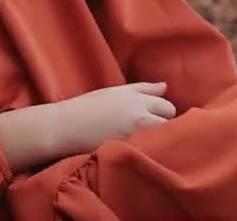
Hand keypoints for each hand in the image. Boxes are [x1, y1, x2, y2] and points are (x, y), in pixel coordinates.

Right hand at [59, 81, 177, 152]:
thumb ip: (142, 89)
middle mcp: (140, 114)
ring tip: (148, 141)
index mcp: (135, 98)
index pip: (167, 105)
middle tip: (151, 129)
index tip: (155, 117)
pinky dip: (151, 149)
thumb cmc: (87, 107)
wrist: (66, 126)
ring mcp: (136, 133)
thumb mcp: (114, 92)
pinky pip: (152, 150)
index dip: (163, 112)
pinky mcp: (131, 149)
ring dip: (161, 137)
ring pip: (165, 135)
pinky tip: (142, 150)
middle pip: (170, 120)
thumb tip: (165, 87)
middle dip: (166, 124)